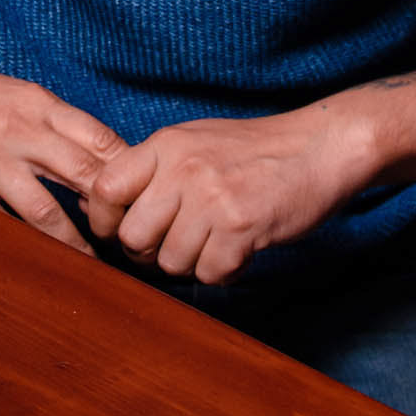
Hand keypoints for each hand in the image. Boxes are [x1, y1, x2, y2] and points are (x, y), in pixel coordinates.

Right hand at [0, 37, 126, 255]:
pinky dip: (22, 247)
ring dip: (75, 245)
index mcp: (38, 103)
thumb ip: (48, 121)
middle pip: (86, 175)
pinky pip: (0, 224)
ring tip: (91, 267)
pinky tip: (36, 266)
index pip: (102, 139)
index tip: (141, 199)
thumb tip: (92, 156)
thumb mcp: (10, 92)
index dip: (127, 173)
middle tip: (129, 242)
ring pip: (48, 213)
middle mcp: (22, 129)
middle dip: (111, 213)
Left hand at [83, 110, 369, 287]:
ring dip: (192, 263)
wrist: (318, 147)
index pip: (105, 188)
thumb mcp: (194, 142)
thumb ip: (152, 170)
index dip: (104, 220)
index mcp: (166, 145)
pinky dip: (223, 271)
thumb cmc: (255, 150)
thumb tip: (97, 202)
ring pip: (172, 262)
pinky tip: (237, 251)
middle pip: (133, 237)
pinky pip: (210, 273)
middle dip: (150, 253)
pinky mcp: (241, 227)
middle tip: (173, 246)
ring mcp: (212, 198)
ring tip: (214, 243)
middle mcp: (183, 169)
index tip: (120, 231)